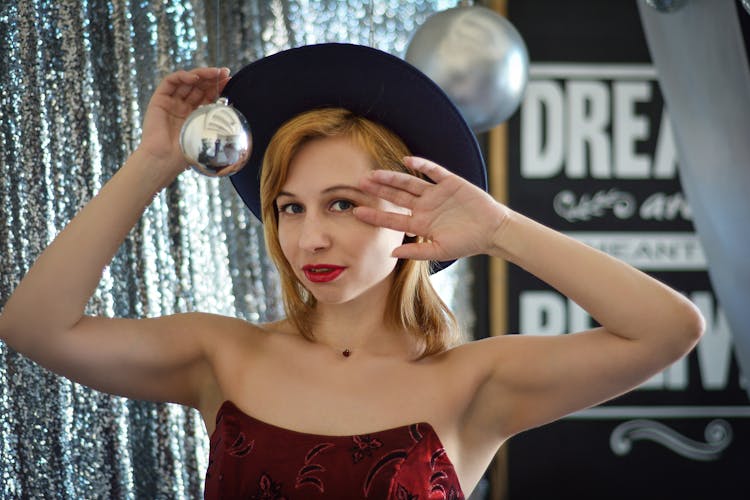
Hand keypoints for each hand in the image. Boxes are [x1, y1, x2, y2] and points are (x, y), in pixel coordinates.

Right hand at [137, 67, 231, 175]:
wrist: (165, 159)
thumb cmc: (186, 152)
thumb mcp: (207, 133)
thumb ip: (216, 120)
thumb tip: (233, 107)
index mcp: (195, 115)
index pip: (207, 96)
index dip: (218, 87)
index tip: (230, 80)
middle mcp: (183, 107)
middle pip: (199, 87)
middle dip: (212, 78)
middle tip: (225, 73)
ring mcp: (171, 102)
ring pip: (187, 81)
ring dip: (202, 74)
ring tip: (215, 73)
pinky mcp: (159, 99)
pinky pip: (171, 81)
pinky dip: (183, 76)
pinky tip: (196, 77)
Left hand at [354, 156, 509, 261]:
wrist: (493, 231)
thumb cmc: (467, 243)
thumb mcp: (440, 251)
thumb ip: (416, 252)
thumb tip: (391, 253)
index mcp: (420, 224)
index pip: (392, 218)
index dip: (375, 215)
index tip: (356, 212)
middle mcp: (424, 207)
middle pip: (396, 196)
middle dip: (378, 191)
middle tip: (358, 184)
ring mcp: (436, 193)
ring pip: (409, 183)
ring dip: (392, 177)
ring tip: (375, 173)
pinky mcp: (450, 182)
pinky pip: (433, 171)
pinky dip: (421, 166)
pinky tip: (408, 162)